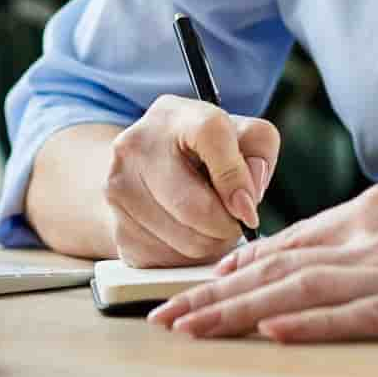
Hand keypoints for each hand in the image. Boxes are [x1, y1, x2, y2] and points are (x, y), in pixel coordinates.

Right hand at [104, 95, 280, 265]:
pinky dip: (188, 257)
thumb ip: (258, 150)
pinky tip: (186, 235)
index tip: (248, 209)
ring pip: (187, 242)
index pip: (211, 135)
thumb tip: (247, 197)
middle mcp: (137, 146)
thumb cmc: (201, 152)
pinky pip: (169, 261)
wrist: (141, 170)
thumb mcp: (238, 135)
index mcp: (174, 115)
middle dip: (227, 224)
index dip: (236, 178)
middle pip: (196, 207)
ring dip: (211, 243)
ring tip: (209, 225)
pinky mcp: (119, 230)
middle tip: (233, 221)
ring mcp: (119, 189)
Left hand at [148, 123, 377, 340]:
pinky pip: (368, 315)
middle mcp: (377, 234)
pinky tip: (275, 329)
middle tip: (161, 318)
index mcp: (377, 212)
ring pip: (305, 290)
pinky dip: (316, 323)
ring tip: (192, 329)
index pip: (287, 244)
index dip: (233, 269)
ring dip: (240, 311)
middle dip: (214, 295)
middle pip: (278, 268)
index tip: (191, 288)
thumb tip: (353, 245)